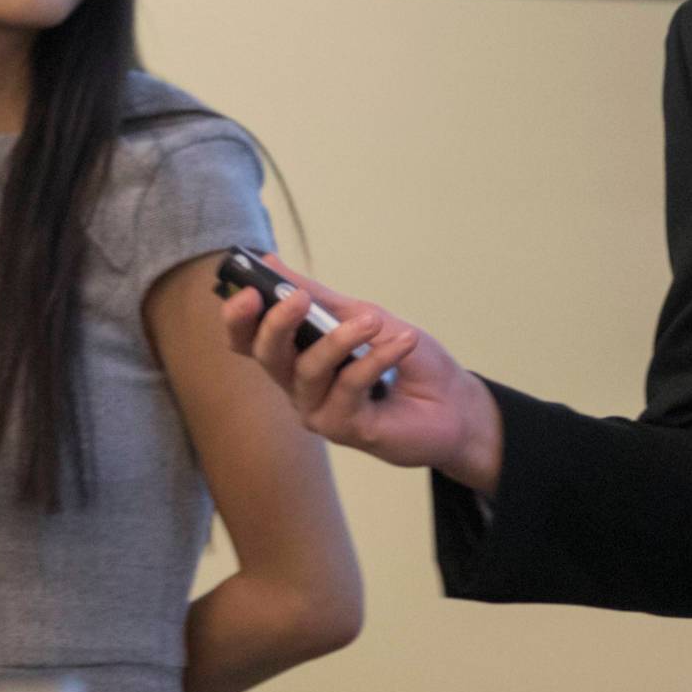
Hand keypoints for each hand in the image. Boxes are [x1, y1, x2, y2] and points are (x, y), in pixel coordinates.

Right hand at [221, 256, 504, 488]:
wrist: (454, 402)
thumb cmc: (406, 359)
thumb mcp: (365, 316)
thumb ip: (319, 297)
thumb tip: (270, 262)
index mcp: (295, 356)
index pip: (247, 339)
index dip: (238, 318)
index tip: (247, 290)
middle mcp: (298, 385)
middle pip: (266, 355)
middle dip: (277, 324)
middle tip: (299, 298)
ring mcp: (319, 410)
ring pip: (309, 371)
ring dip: (339, 339)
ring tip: (373, 320)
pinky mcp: (345, 429)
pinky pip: (350, 387)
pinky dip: (376, 359)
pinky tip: (403, 342)